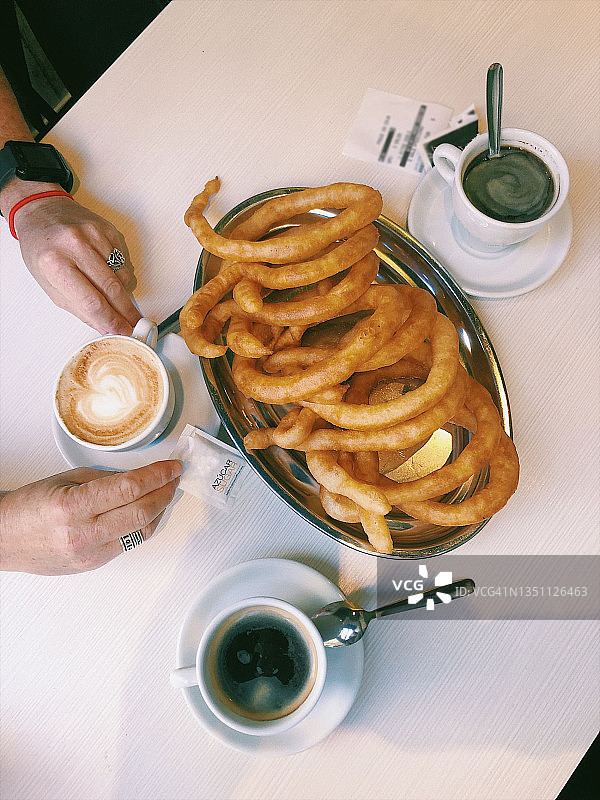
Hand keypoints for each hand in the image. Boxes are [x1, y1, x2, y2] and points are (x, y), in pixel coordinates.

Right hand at [0, 461, 181, 574]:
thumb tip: (139, 476)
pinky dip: (143, 525)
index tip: (171, 467)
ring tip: (165, 493)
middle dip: (165, 492)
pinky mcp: (94, 565)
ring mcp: (90, 553)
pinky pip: (129, 543)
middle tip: (173, 478)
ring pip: (141, 531)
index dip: (157, 475)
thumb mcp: (67, 480)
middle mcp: (83, 533)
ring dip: (159, 510)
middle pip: (141, 512)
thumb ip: (105, 478)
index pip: (129, 488)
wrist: (5, 539)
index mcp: (73, 506)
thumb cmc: (29, 508)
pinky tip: (148, 512)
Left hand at [13, 193, 140, 334]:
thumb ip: (79, 308)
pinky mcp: (107, 229)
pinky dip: (120, 273)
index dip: (111, 321)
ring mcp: (93, 235)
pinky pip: (124, 261)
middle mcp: (75, 246)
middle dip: (126, 312)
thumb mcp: (49, 285)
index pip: (91, 302)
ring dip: (121, 292)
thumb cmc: (42, 249)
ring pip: (122, 276)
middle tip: (134, 324)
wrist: (42, 212)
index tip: (122, 331)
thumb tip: (105, 326)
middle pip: (112, 289)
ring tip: (111, 293)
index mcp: (54, 264)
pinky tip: (106, 271)